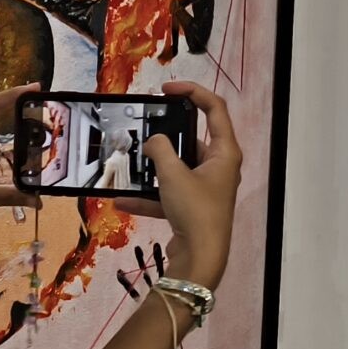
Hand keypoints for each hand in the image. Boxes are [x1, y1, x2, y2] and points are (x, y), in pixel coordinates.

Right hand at [117, 82, 241, 288]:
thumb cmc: (196, 212)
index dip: (192, 92)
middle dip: (167, 135)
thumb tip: (154, 141)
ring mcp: (207, 188)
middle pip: (193, 139)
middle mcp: (220, 167)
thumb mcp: (173, 175)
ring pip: (178, 168)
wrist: (200, 259)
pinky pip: (169, 194)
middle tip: (145, 127)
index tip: (167, 89)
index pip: (214, 108)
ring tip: (129, 163)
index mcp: (225, 152)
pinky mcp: (194, 207)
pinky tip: (122, 199)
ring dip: (154, 168)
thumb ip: (160, 150)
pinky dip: (149, 196)